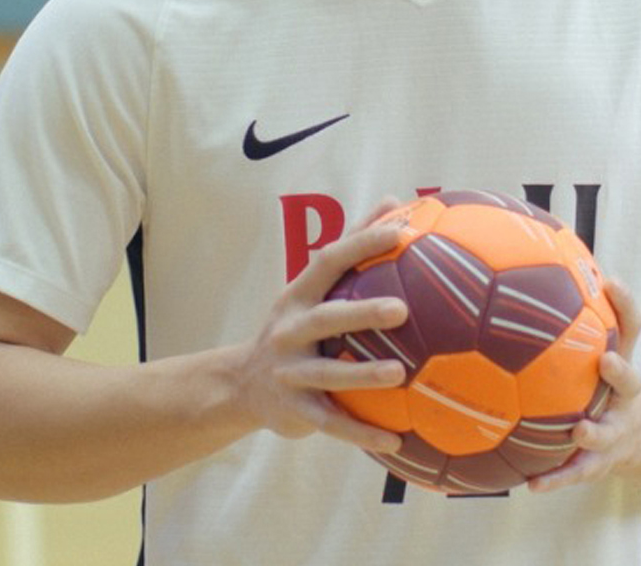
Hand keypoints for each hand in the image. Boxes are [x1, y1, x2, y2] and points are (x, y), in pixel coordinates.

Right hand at [228, 199, 410, 455]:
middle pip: (325, 319)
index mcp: (299, 297)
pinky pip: (331, 423)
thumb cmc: (296, 326)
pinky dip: (361, 433)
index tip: (402, 230)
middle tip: (402, 309)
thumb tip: (394, 200)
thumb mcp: (314, 288)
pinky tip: (395, 441)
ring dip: (362, 376)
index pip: (329, 262)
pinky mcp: (293, 411)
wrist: (238, 386)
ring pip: (327, 376)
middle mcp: (289, 332)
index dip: (362, 243)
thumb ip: (353, 247)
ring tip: (399, 374)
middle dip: (361, 313)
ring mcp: (289, 373)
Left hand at [528, 276, 640, 491]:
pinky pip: (577, 474)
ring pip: (609, 432)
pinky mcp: (600, 463)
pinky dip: (556, 480)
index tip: (611, 281)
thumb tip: (520, 266)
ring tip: (579, 431)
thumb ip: (569, 318)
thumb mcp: (596, 349)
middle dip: (621, 370)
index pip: (631, 325)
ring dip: (595, 431)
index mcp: (621, 360)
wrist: (638, 435)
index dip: (625, 303)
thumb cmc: (600, 382)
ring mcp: (616, 430)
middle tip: (606, 359)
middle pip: (630, 380)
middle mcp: (624, 395)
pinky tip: (531, 485)